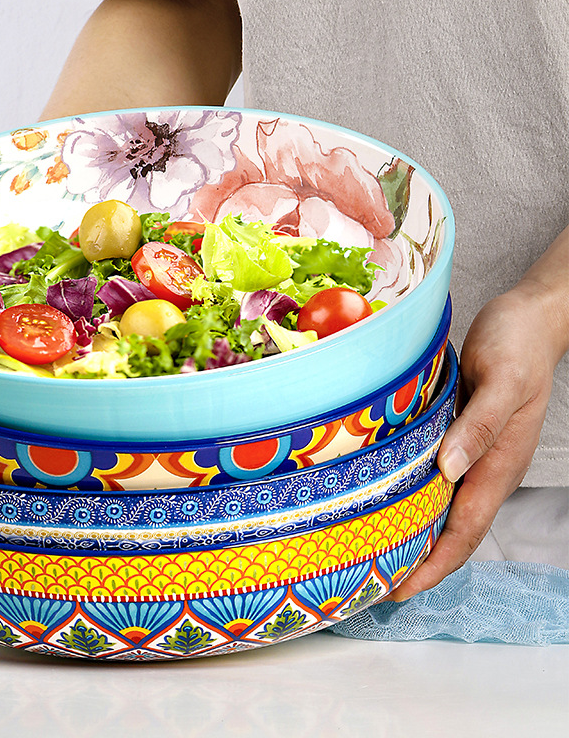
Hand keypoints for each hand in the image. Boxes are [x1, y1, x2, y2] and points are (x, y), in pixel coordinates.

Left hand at [389, 278, 562, 600]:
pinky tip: (389, 498)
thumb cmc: (516, 345)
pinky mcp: (459, 435)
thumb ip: (478, 427)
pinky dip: (414, 497)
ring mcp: (473, 453)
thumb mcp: (500, 381)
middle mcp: (484, 466)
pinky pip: (437, 478)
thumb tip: (449, 471)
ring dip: (416, 533)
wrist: (528, 318)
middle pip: (453, 528)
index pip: (465, 530)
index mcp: (498, 464)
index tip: (402, 588)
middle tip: (377, 583)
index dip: (435, 563)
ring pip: (444, 506)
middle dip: (421, 561)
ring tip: (378, 552)